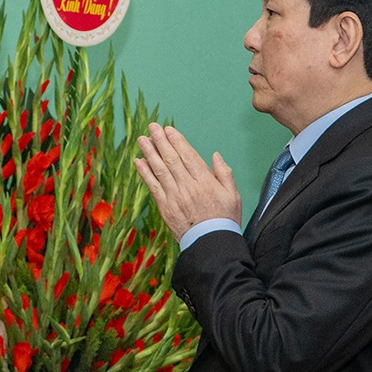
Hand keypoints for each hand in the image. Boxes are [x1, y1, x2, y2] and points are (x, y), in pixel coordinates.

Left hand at [134, 123, 239, 241]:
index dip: (177, 141)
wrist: (211, 244)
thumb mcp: (233, 195)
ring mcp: (174, 197)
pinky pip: (153, 187)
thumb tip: (215, 155)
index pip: (188, 156)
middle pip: (171, 159)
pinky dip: (145, 173)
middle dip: (161, 141)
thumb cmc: (224, 219)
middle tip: (152, 127)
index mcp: (205, 181)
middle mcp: (187, 187)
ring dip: (150, 153)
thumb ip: (225, 173)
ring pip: (160, 170)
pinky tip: (139, 161)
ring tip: (142, 139)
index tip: (168, 129)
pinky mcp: (165, 207)